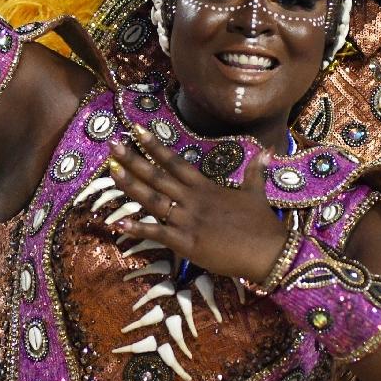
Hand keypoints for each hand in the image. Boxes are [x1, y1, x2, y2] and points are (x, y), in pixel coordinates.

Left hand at [107, 126, 291, 283]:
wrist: (268, 251)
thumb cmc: (262, 224)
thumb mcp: (256, 193)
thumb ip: (255, 171)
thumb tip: (267, 151)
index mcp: (205, 188)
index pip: (175, 162)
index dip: (154, 146)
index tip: (136, 130)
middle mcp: (193, 200)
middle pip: (157, 176)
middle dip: (133, 160)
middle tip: (113, 144)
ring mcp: (188, 221)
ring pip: (153, 201)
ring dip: (130, 186)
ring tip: (111, 172)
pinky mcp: (187, 244)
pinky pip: (158, 234)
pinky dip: (138, 230)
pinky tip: (118, 224)